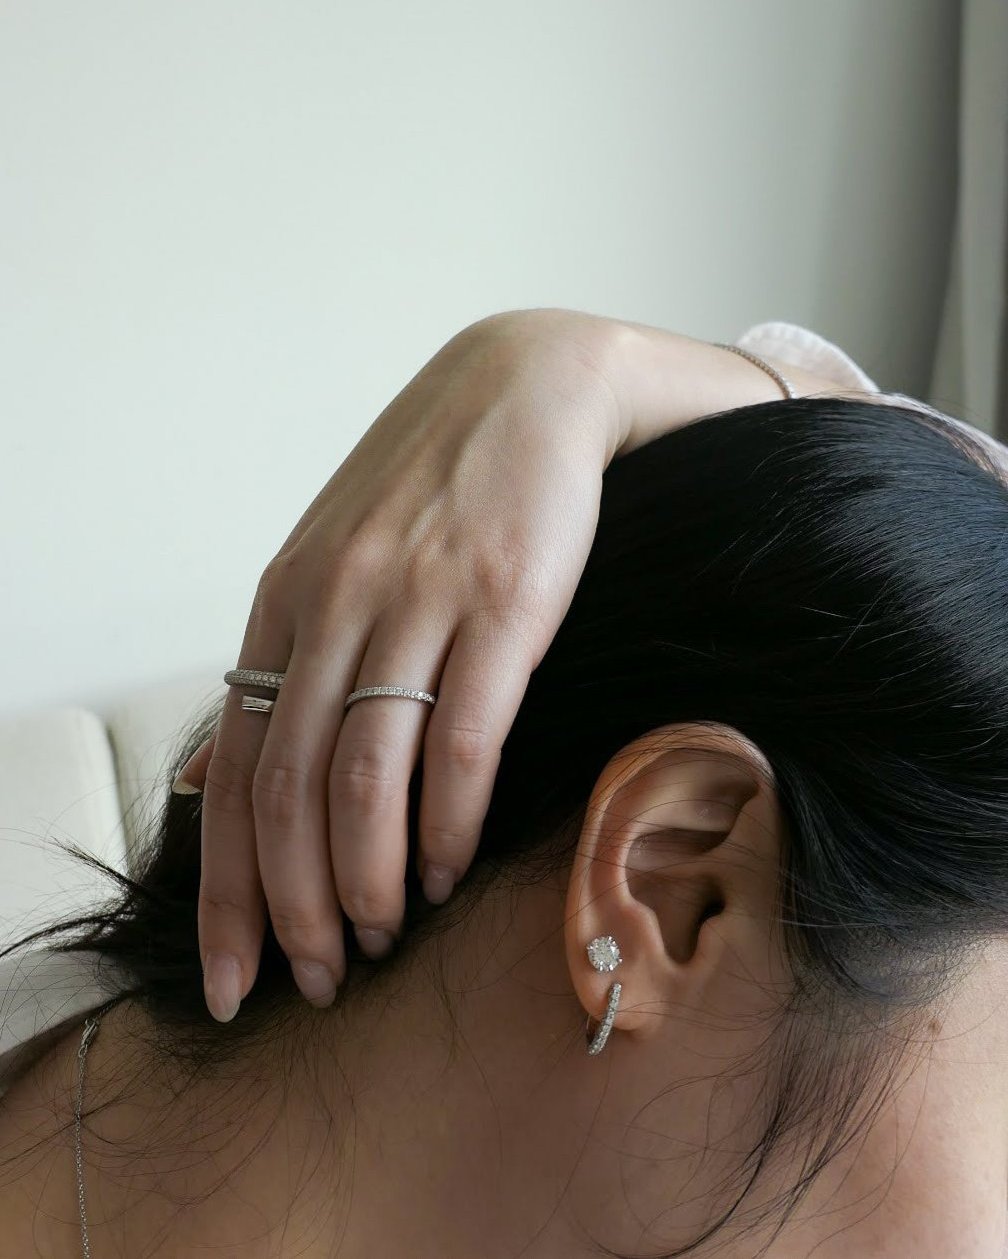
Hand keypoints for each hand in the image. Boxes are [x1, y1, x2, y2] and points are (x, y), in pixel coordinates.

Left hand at [174, 308, 630, 1019]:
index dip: (226, 888)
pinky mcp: (504, 607)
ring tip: (383, 936)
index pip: (233, 770)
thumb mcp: (328, 557)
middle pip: (291, 792)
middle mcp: (336, 605)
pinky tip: (450, 869)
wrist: (531, 387)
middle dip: (296, 907)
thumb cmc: (432, 486)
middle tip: (321, 978)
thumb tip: (208, 775)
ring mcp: (419, 603)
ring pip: (367, 778)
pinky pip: (463, 742)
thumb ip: (277, 663)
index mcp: (284, 600)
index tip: (235, 976)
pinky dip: (448, 825)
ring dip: (368, 880)